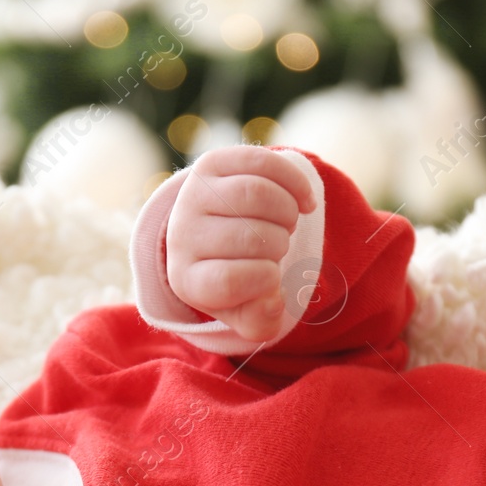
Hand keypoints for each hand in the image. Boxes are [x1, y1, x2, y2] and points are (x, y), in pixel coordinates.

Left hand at [165, 145, 316, 341]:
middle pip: (251, 236)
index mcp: (187, 279)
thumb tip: (273, 300)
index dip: (265, 280)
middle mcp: (181, 235)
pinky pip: (263, 164)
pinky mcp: (211, 163)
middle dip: (280, 244)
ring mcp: (193, 194)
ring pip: (258, 195)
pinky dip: (296, 183)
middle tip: (278, 247)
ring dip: (288, 213)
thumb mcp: (246, 308)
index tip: (272, 278)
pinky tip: (303, 201)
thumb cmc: (237, 276)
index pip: (228, 280)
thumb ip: (261, 322)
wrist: (214, 232)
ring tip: (286, 223)